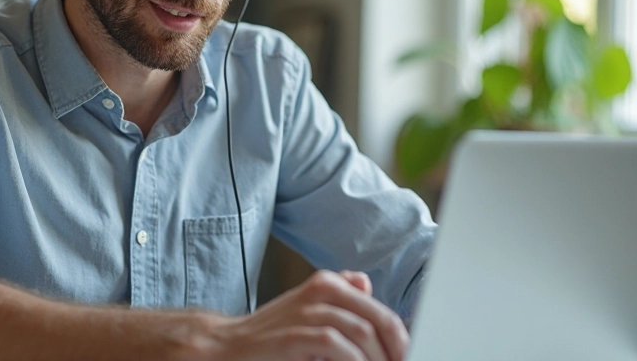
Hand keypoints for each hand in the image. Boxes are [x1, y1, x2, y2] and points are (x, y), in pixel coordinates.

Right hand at [201, 269, 408, 360]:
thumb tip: (367, 284)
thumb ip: (340, 296)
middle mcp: (321, 290)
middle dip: (396, 350)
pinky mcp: (297, 334)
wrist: (229, 346)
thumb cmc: (274, 334)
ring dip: (378, 359)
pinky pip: (338, 346)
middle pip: (378, 319)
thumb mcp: (311, 309)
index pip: (380, 310)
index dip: (400, 338)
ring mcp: (308, 311)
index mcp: (328, 283)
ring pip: (363, 333)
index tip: (407, 356)